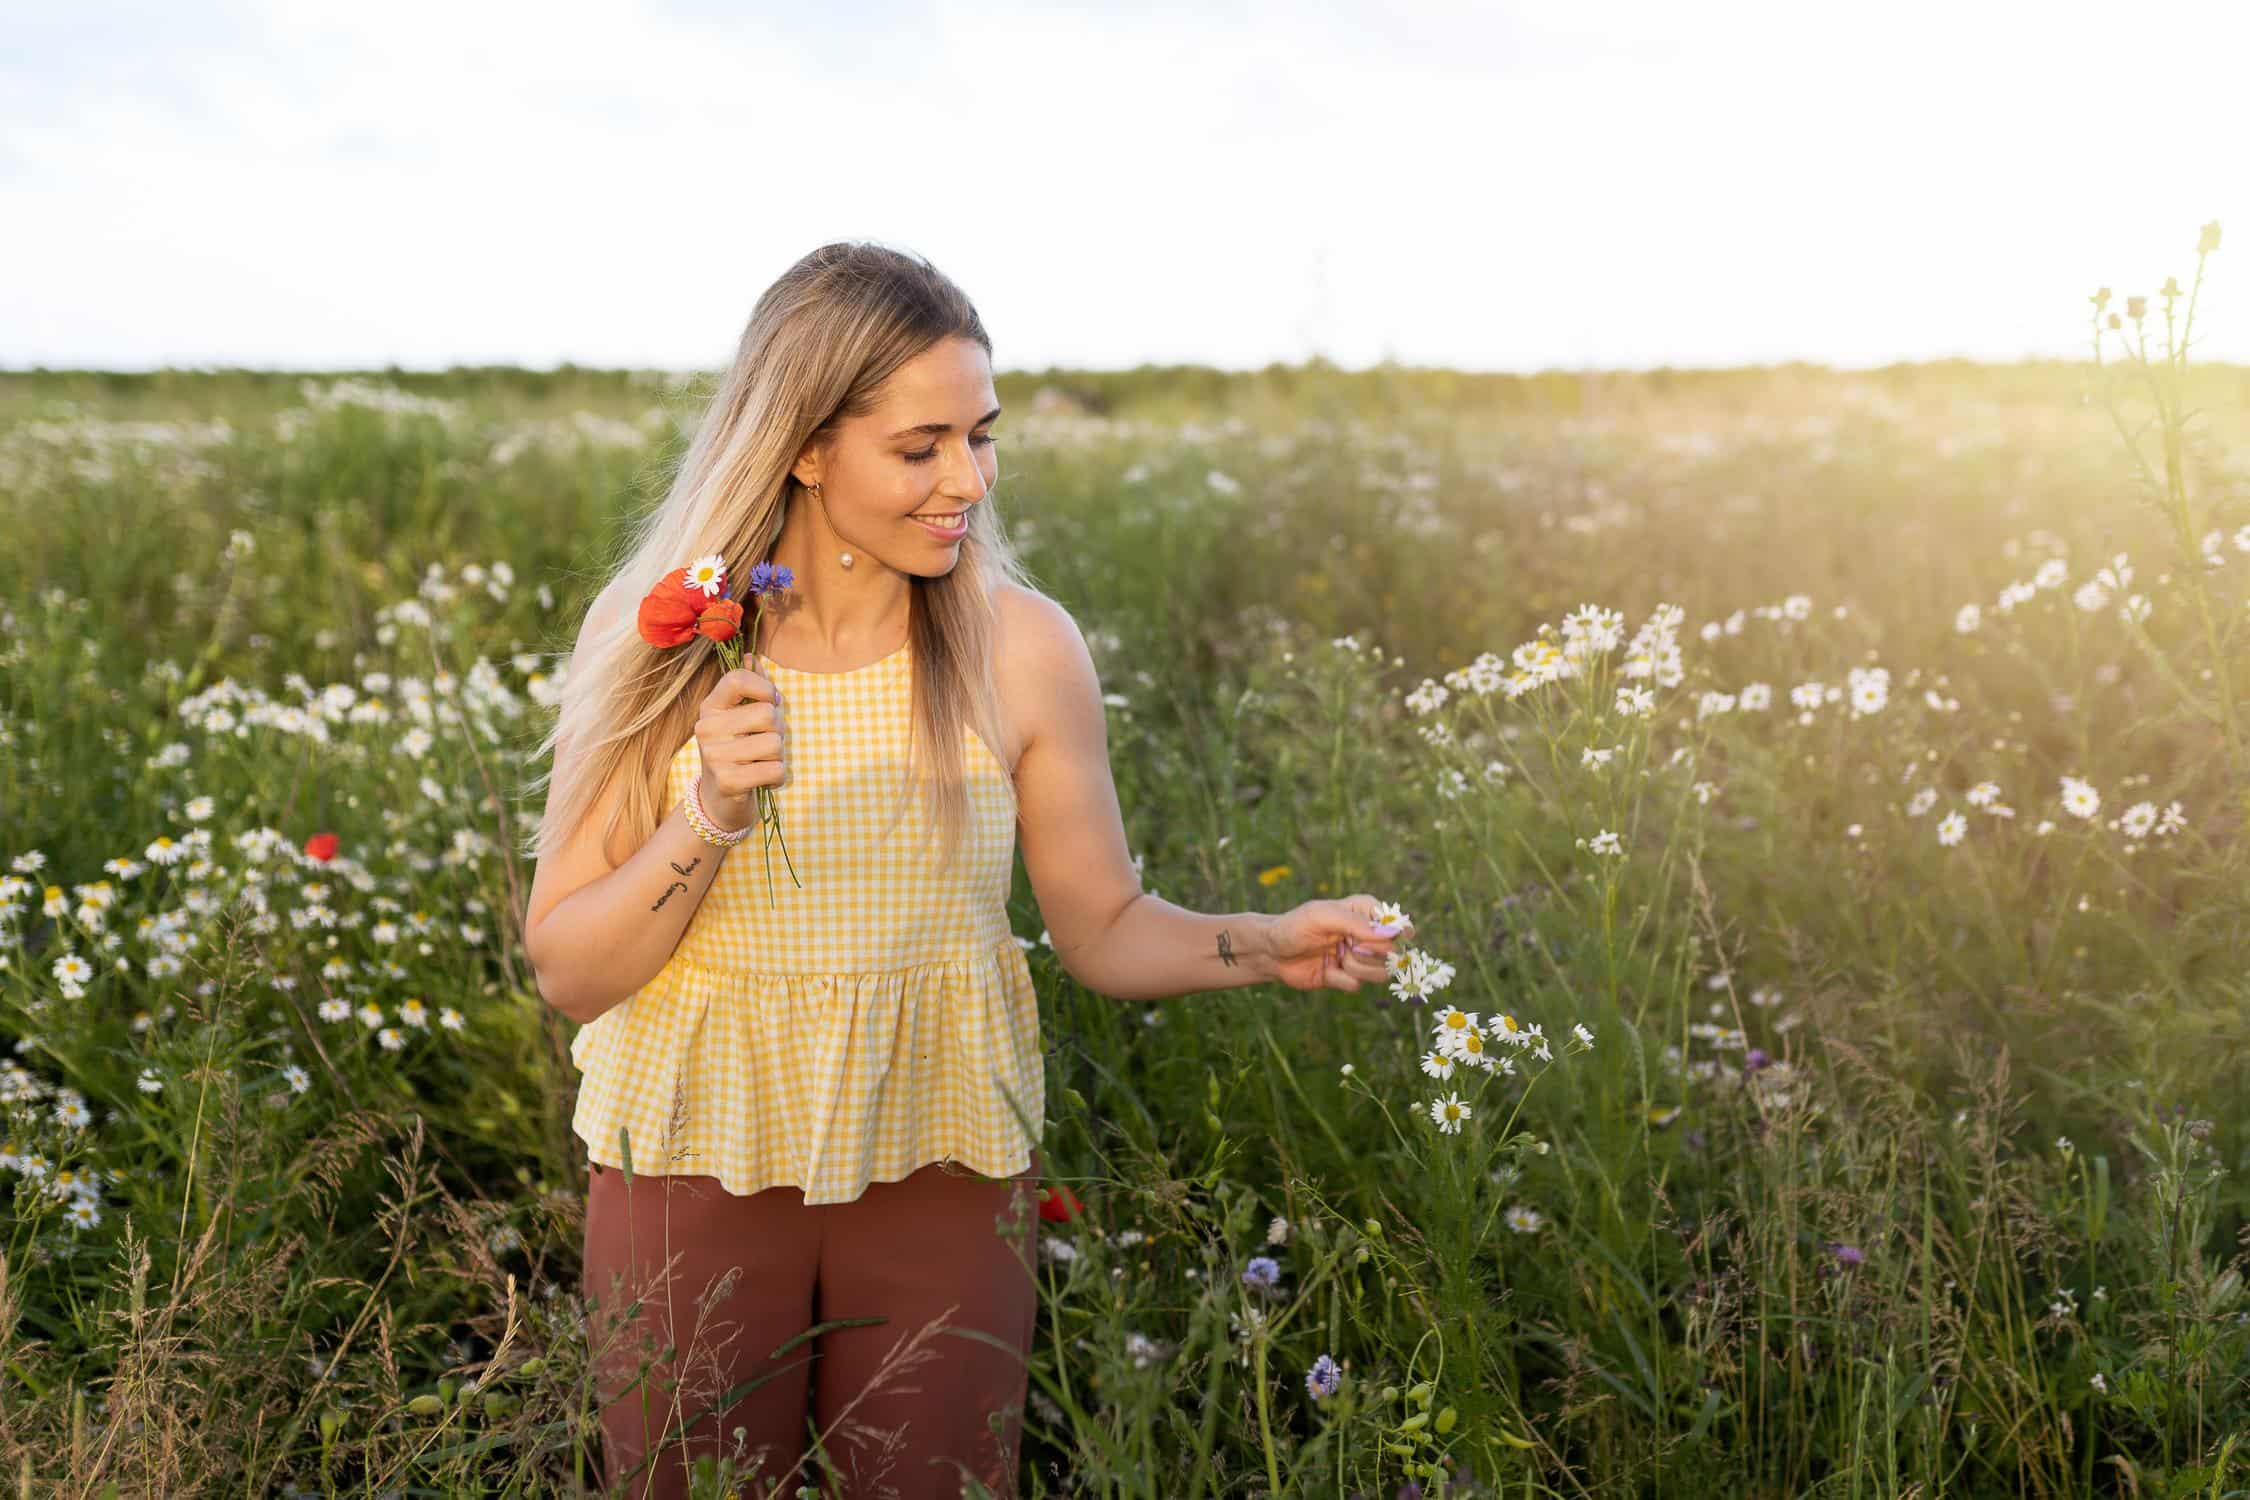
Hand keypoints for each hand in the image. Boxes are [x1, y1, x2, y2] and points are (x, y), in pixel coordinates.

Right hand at [694, 665, 786, 831]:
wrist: (719, 802)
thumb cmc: (739, 752)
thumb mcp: (740, 718)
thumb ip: (750, 688)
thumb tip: (751, 655)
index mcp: (710, 707)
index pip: (738, 678)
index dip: (765, 688)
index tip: (771, 702)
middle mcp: (707, 728)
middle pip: (767, 714)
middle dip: (779, 729)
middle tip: (767, 743)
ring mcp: (714, 756)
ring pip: (775, 744)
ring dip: (779, 756)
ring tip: (763, 763)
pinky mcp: (728, 781)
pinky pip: (775, 770)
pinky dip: (778, 777)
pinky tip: (764, 780)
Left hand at [1263, 893, 1412, 992]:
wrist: (1271, 952)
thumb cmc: (1294, 926)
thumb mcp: (1323, 916)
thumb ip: (1357, 924)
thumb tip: (1393, 932)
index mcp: (1366, 912)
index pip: (1399, 925)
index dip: (1396, 936)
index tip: (1382, 939)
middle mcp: (1367, 935)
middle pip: (1393, 953)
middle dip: (1370, 954)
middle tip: (1348, 947)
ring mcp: (1359, 957)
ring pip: (1379, 973)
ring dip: (1355, 968)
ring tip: (1336, 957)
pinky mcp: (1348, 977)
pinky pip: (1357, 985)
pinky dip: (1339, 980)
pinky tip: (1325, 970)